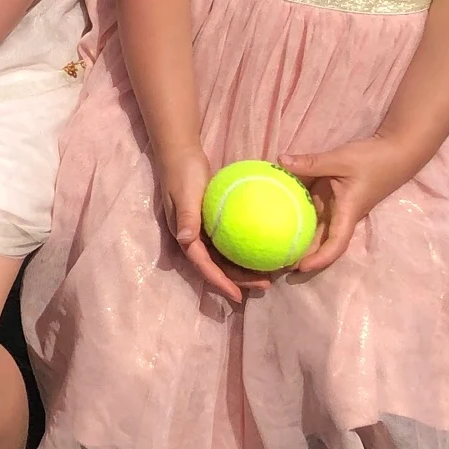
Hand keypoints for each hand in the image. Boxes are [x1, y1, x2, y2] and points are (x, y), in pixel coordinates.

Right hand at [153, 142, 263, 303]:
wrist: (181, 152)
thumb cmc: (182, 172)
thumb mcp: (185, 194)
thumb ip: (186, 217)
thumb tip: (185, 241)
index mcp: (184, 235)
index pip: (203, 265)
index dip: (220, 283)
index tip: (239, 296)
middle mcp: (193, 238)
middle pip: (216, 267)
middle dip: (238, 280)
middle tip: (265, 285)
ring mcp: (202, 231)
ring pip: (223, 258)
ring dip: (242, 269)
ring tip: (267, 274)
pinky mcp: (210, 222)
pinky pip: (228, 242)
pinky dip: (243, 249)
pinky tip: (262, 248)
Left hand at [283, 134, 413, 275]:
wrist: (396, 151)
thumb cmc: (373, 159)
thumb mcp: (341, 159)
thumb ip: (311, 162)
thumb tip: (280, 161)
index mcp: (347, 212)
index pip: (336, 243)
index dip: (320, 259)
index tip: (300, 268)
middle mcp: (341, 214)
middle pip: (322, 240)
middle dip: (302, 254)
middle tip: (275, 261)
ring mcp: (337, 205)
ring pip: (316, 226)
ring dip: (299, 236)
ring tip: (273, 244)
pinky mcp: (333, 195)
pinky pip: (314, 208)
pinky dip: (298, 212)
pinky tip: (277, 212)